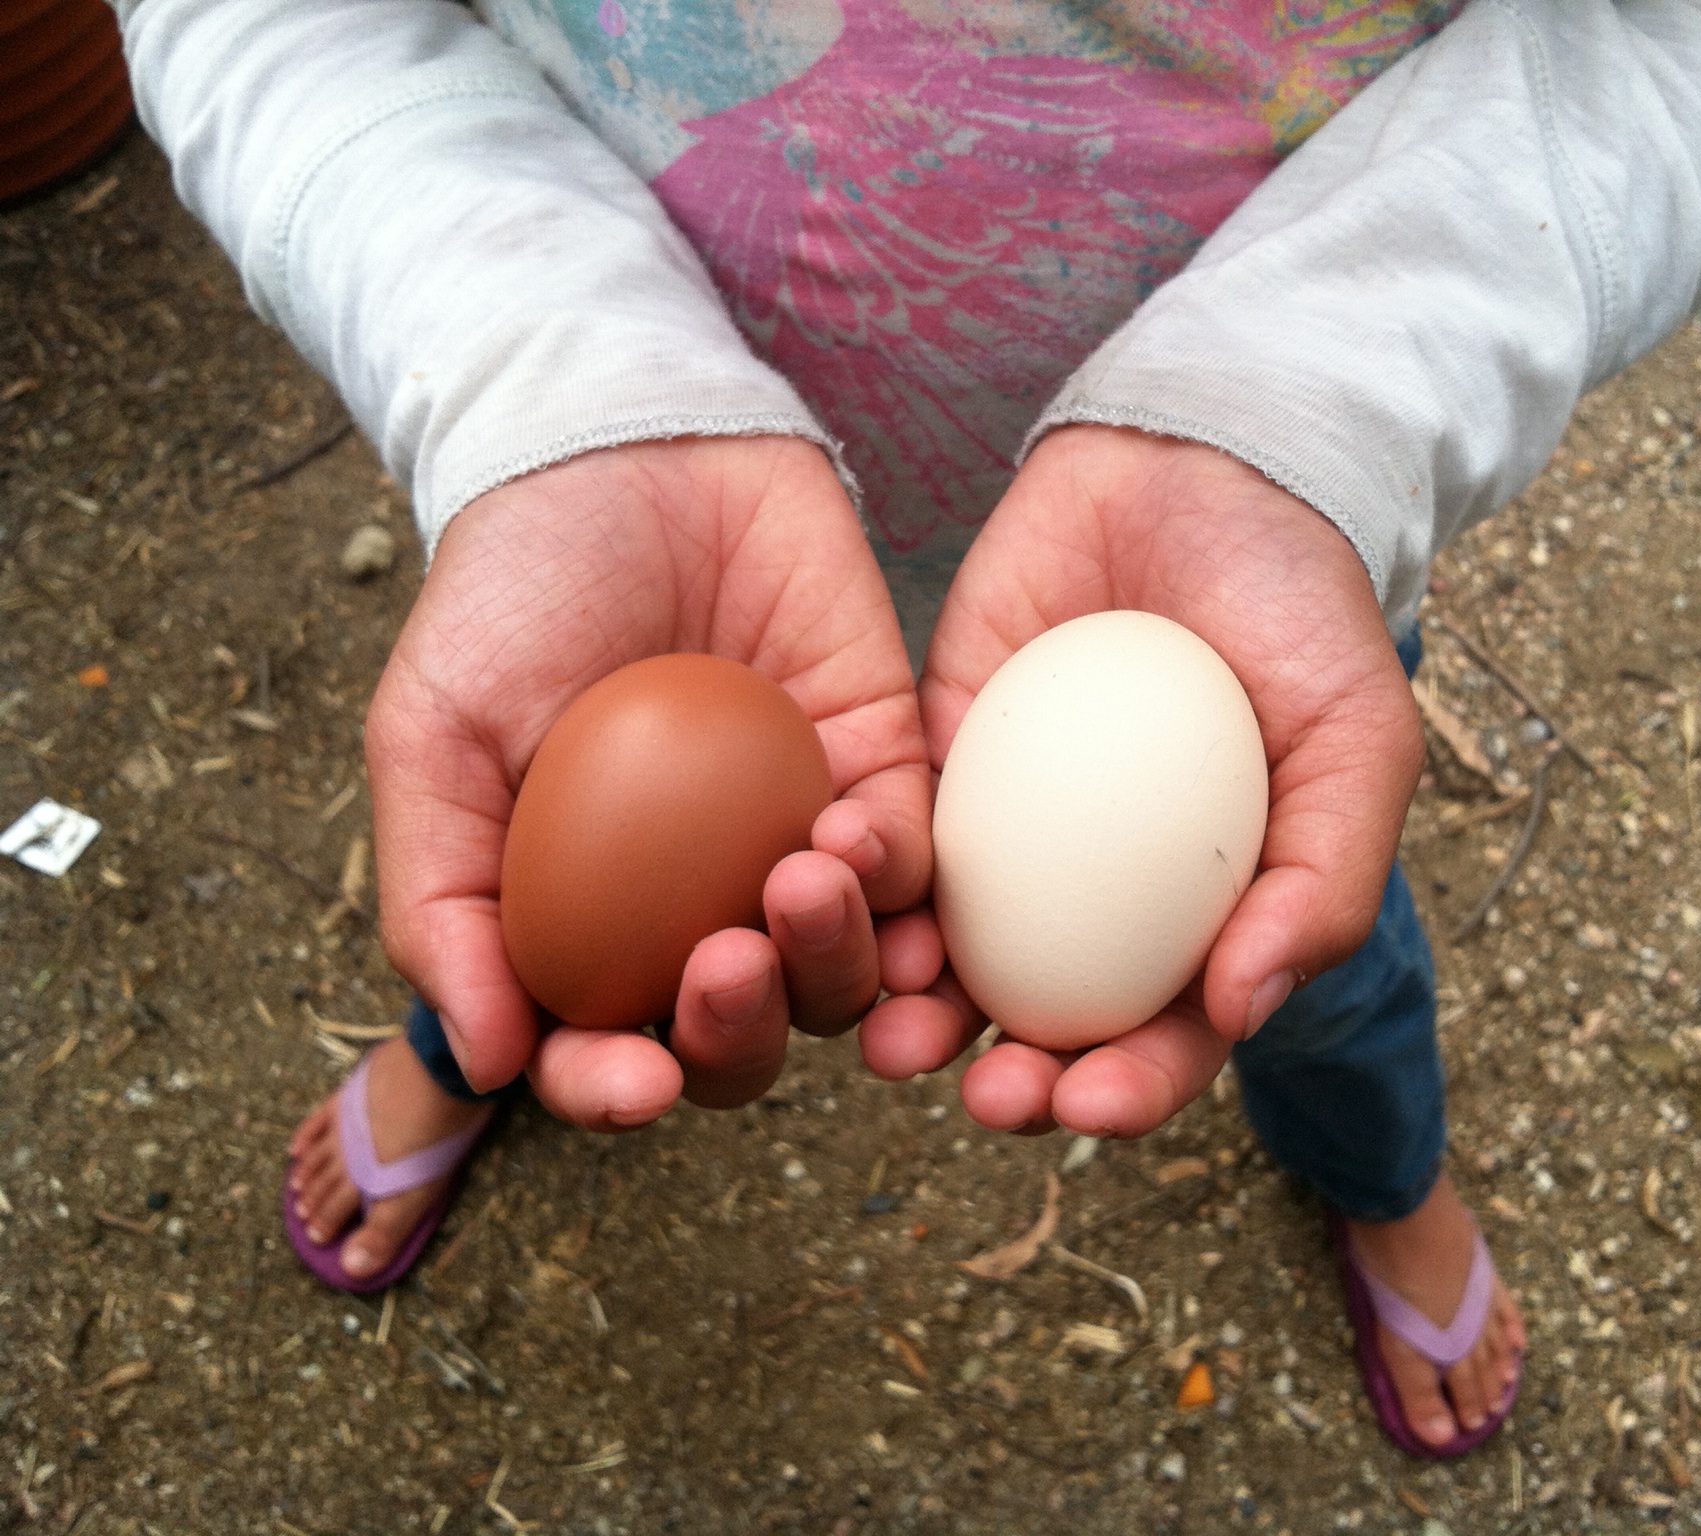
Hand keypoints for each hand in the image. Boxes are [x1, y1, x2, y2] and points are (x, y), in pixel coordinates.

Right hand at [365, 436, 928, 1127]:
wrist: (625, 448)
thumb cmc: (511, 594)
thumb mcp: (433, 739)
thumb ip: (443, 901)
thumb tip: (486, 1063)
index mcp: (589, 923)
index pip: (606, 1047)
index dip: (616, 1087)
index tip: (635, 1080)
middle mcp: (700, 905)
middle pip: (747, 1038)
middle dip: (743, 1036)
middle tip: (722, 963)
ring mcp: (797, 841)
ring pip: (847, 971)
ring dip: (834, 962)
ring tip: (797, 880)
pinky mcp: (883, 767)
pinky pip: (917, 861)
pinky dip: (898, 872)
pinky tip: (853, 830)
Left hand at [861, 425, 1421, 1137]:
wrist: (1205, 470)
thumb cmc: (1305, 614)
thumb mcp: (1358, 743)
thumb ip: (1324, 881)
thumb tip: (1241, 1010)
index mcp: (1208, 916)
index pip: (1168, 1032)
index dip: (1132, 1087)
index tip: (1089, 1106)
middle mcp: (1105, 898)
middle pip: (1050, 1021)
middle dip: (1013, 1080)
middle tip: (986, 1098)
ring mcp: (1016, 834)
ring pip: (957, 955)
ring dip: (922, 1011)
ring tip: (898, 1037)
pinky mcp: (938, 758)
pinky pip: (897, 839)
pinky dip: (871, 883)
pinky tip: (850, 903)